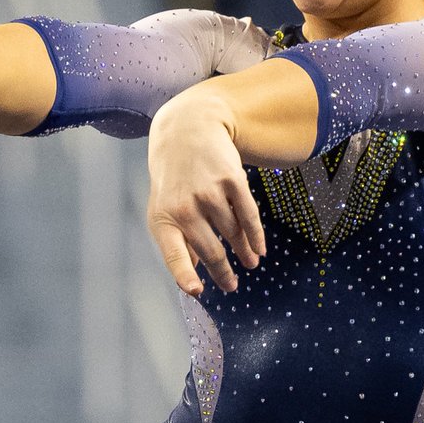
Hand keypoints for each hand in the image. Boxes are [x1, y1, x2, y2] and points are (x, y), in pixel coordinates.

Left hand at [146, 90, 265, 295]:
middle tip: (232, 286)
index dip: (185, 274)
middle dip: (224, 272)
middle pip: (211, 250)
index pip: (174, 253)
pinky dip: (256, 235)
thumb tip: (194, 276)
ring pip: (232, 233)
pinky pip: (248, 215)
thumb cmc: (174, 179)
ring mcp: (209, 192)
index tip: (197, 291)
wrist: (187, 131)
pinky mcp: (231, 179)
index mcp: (163, 218)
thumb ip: (178, 241)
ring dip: (243, 252)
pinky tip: (259, 249)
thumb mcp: (164, 207)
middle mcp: (184, 206)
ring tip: (249, 262)